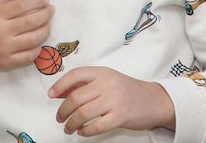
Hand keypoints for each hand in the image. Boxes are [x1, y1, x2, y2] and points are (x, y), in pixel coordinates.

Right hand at [0, 0, 51, 91]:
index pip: (22, 6)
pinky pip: (29, 57)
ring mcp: (4, 50)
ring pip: (34, 39)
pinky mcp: (6, 64)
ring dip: (46, 30)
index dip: (37, 2)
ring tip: (48, 23)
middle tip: (51, 9)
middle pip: (31, 22)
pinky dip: (38, 48)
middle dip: (46, 14)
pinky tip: (39, 41)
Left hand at [49, 66, 174, 136]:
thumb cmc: (127, 90)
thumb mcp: (108, 80)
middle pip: (76, 97)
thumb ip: (86, 84)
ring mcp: (115, 100)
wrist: (155, 100)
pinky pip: (96, 126)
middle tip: (59, 117)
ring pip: (83, 113)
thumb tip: (60, 92)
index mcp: (102, 72)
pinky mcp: (121, 116)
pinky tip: (82, 132)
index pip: (76, 75)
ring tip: (68, 128)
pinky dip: (85, 132)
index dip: (60, 85)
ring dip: (71, 123)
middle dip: (63, 110)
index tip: (51, 95)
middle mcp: (107, 83)